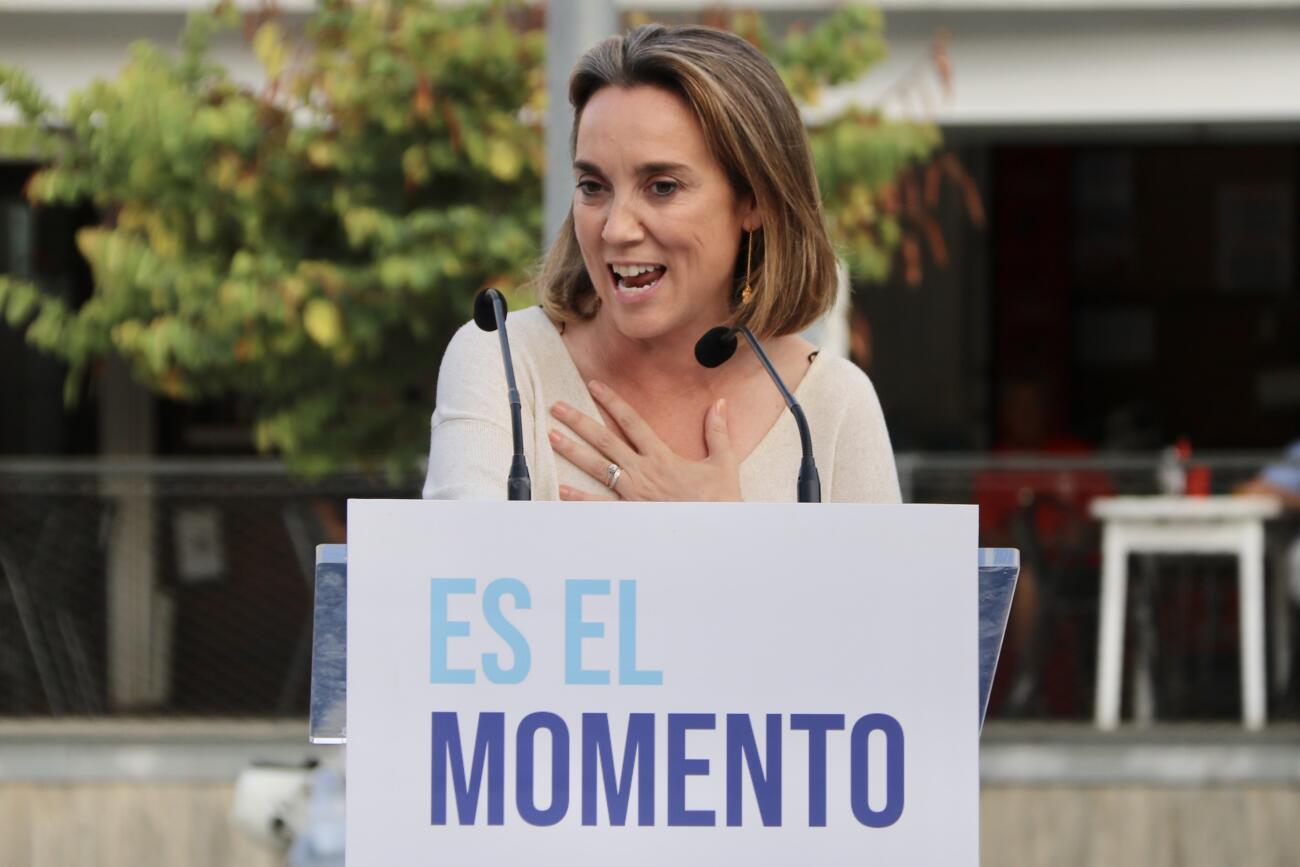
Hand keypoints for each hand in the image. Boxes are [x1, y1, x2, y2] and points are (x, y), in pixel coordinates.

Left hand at [549, 380, 741, 501]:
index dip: (612, 401)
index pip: (632, 421)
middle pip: (605, 440)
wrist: (714, 535)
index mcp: (661, 457)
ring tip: (551, 437)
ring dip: (572, 451)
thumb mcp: (723, 463)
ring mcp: (632, 494)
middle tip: (557, 407)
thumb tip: (720, 403)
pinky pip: (599, 506)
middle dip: (579, 421)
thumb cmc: (719, 501)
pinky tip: (560, 488)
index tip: (593, 385)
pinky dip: (579, 498)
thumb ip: (718, 431)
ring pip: (596, 468)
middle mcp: (642, 472)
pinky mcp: (629, 515)